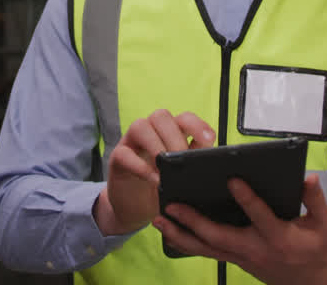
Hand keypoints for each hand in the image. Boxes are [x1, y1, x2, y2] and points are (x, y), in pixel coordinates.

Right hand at [93, 110, 215, 235]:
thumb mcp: (182, 180)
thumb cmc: (162, 190)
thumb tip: (209, 166)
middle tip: (182, 161)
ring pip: (140, 126)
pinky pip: (124, 153)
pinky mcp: (117, 159)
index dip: (197, 124)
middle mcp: (151, 133)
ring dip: (156, 146)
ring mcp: (132, 144)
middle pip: (161, 116)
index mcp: (171, 134)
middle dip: (175, 137)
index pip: (184, 118)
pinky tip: (153, 179)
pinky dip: (140, 166)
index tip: (209, 140)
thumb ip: (193, 168)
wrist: (135, 209)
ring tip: (165, 168)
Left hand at [153, 173, 326, 284]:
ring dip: (180, 235)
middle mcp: (255, 248)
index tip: (231, 179)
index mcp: (278, 236)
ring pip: (206, 248)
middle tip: (172, 205)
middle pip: (219, 236)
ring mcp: (241, 257)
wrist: (312, 283)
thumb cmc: (317, 247)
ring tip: (158, 220)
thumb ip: (315, 199)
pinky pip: (206, 252)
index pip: (259, 216)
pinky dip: (186, 243)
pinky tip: (168, 232)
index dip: (247, 199)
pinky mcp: (234, 260)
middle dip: (194, 221)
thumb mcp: (324, 223)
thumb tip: (307, 177)